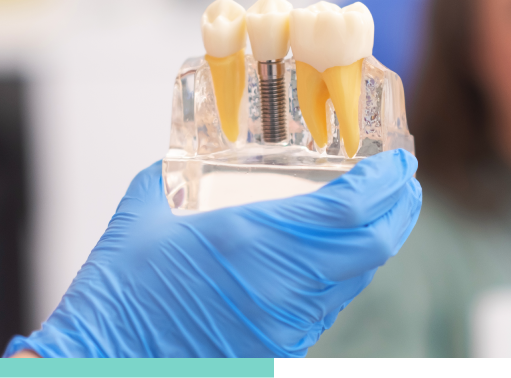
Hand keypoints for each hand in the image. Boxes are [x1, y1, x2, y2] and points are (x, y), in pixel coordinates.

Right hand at [3, 150, 421, 356]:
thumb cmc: (121, 284)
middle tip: (406, 183)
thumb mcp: (152, 203)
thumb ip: (185, 168)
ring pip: (356, 278)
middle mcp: (285, 285)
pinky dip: (345, 272)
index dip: (386, 182)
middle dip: (401, 210)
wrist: (105, 357)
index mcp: (256, 240)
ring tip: (377, 212)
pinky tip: (334, 254)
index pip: (351, 207)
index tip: (399, 161)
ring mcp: (287, 324)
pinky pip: (330, 304)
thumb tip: (202, 154)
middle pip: (373, 246)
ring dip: (375, 241)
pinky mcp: (279, 349)